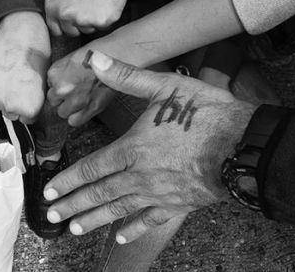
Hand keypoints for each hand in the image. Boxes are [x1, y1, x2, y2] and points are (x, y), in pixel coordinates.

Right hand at [0, 12, 49, 123]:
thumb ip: (34, 102)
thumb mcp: (42, 86)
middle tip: (17, 84)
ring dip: (1, 94)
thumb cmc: (36, 60)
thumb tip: (28, 108)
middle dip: (13, 102)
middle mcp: (13, 108)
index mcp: (31, 110)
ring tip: (9, 77)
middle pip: (10, 113)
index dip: (27, 107)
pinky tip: (0, 73)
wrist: (21, 40)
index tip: (27, 96)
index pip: (26, 120)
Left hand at [43, 51, 255, 243]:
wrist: (244, 145)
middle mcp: (140, 175)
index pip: (91, 167)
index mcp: (133, 148)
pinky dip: (135, 228)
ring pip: (119, 209)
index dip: (68, 179)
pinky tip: (121, 236)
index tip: (49, 190)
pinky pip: (151, 220)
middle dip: (72, 205)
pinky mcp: (178, 204)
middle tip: (52, 216)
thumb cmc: (206, 115)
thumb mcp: (164, 87)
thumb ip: (126, 76)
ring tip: (74, 229)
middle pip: (99, 193)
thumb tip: (94, 59)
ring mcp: (159, 193)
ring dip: (94, 219)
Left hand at [45, 0, 131, 36]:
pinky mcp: (102, 21)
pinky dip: (106, 17)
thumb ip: (57, 5)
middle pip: (72, 33)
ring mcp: (84, 20)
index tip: (72, 22)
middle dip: (80, 25)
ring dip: (93, 21)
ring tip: (98, 1)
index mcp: (53, 6)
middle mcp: (65, 15)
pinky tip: (106, 2)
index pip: (56, 30)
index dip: (65, 27)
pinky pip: (104, 26)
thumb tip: (57, 22)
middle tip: (88, 7)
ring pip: (89, 30)